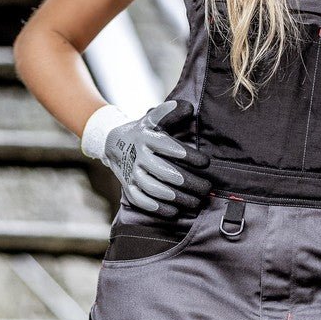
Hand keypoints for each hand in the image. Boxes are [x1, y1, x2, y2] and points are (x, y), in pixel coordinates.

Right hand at [81, 98, 211, 218]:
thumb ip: (171, 113)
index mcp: (147, 138)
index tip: (206, 162)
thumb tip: (188, 108)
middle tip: (207, 188)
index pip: (169, 147)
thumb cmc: (143, 132)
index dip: (189, 156)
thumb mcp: (154, 119)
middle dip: (189, 182)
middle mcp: (139, 156)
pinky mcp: (128, 187)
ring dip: (178, 198)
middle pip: (165, 172)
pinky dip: (158, 208)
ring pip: (155, 189)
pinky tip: (175, 211)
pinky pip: (142, 201)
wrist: (113, 143)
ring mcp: (132, 173)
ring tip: (196, 202)